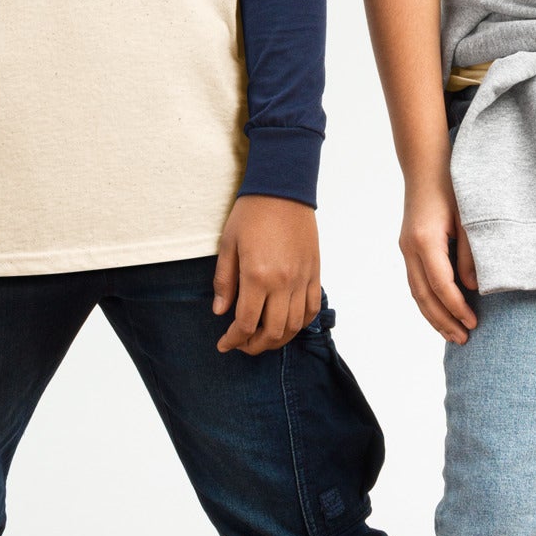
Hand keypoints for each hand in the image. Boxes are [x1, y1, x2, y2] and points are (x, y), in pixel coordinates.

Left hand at [212, 196, 321, 353]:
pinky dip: (300, 323)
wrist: (283, 189)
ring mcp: (302, 278)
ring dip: (278, 339)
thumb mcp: (228, 245)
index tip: (224, 344)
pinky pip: (312, 308)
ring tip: (262, 338)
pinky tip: (287, 324)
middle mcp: (283, 282)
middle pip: (272, 331)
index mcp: (257, 276)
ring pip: (294, 325)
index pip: (246, 322)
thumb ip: (224, 282)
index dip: (234, 340)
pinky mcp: (315, 272)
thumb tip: (220, 312)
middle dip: (254, 346)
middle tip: (242, 345)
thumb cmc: (251, 213)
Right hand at [398, 169, 478, 343]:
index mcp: (425, 240)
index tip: (474, 323)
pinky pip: (416, 283)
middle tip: (464, 339)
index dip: (457, 307)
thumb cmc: (451, 188)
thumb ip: (470, 254)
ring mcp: (406, 249)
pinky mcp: (409, 249)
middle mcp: (410, 248)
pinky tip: (441, 313)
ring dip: (433, 316)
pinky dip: (428, 302)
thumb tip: (472, 288)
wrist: (426, 167)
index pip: (441, 284)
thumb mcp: (469, 219)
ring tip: (453, 335)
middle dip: (443, 320)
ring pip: (416, 292)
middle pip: (423, 295)